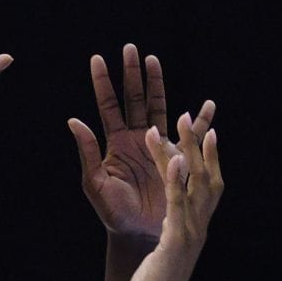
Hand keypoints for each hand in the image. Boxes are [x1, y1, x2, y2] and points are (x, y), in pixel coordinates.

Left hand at [68, 47, 213, 245]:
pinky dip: (200, 121)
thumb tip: (74, 120)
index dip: (103, 82)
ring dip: (157, 85)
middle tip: (130, 48)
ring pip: (158, 107)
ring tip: (155, 60)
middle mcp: (136, 138)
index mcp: (115, 143)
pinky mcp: (175, 157)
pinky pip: (190, 136)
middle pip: (134, 98)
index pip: (108, 105)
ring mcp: (156, 145)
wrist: (138, 233)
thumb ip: (88, 152)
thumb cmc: (113, 212)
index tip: (98, 58)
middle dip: (132, 73)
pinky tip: (207, 105)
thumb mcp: (94, 183)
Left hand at [126, 111, 223, 280]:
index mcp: (195, 225)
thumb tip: (171, 213)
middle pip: (207, 175)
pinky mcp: (177, 239)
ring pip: (195, 182)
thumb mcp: (165, 248)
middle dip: (200, 143)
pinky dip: (176, 179)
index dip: (210, 157)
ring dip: (189, 149)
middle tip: (192, 112)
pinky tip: (172, 157)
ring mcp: (191, 230)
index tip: (209, 129)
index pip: (209, 184)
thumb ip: (171, 226)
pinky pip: (178, 204)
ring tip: (181, 119)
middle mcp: (198, 224)